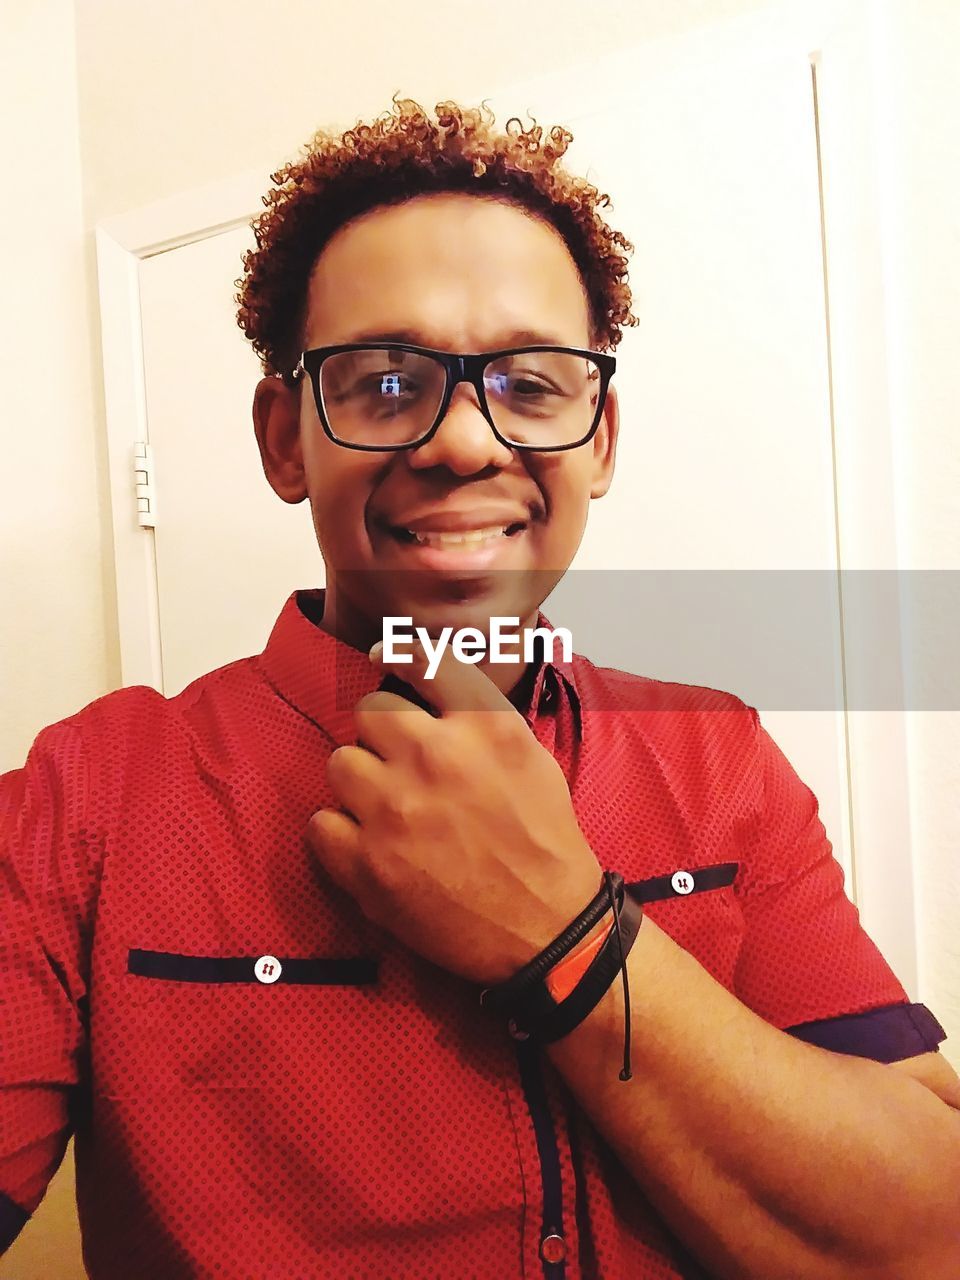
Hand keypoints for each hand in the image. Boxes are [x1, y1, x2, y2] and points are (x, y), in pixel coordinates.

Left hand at [306, 642, 601, 984]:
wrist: (547, 928)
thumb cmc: (544, 839)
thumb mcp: (529, 754)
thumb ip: (477, 711)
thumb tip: (423, 673)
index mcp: (483, 726)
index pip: (422, 660)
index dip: (395, 654)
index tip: (382, 660)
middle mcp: (435, 757)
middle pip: (369, 712)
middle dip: (382, 734)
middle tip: (400, 764)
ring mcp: (395, 810)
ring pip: (340, 763)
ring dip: (359, 782)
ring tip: (386, 808)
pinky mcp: (368, 864)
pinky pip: (321, 823)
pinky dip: (339, 832)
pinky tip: (368, 843)